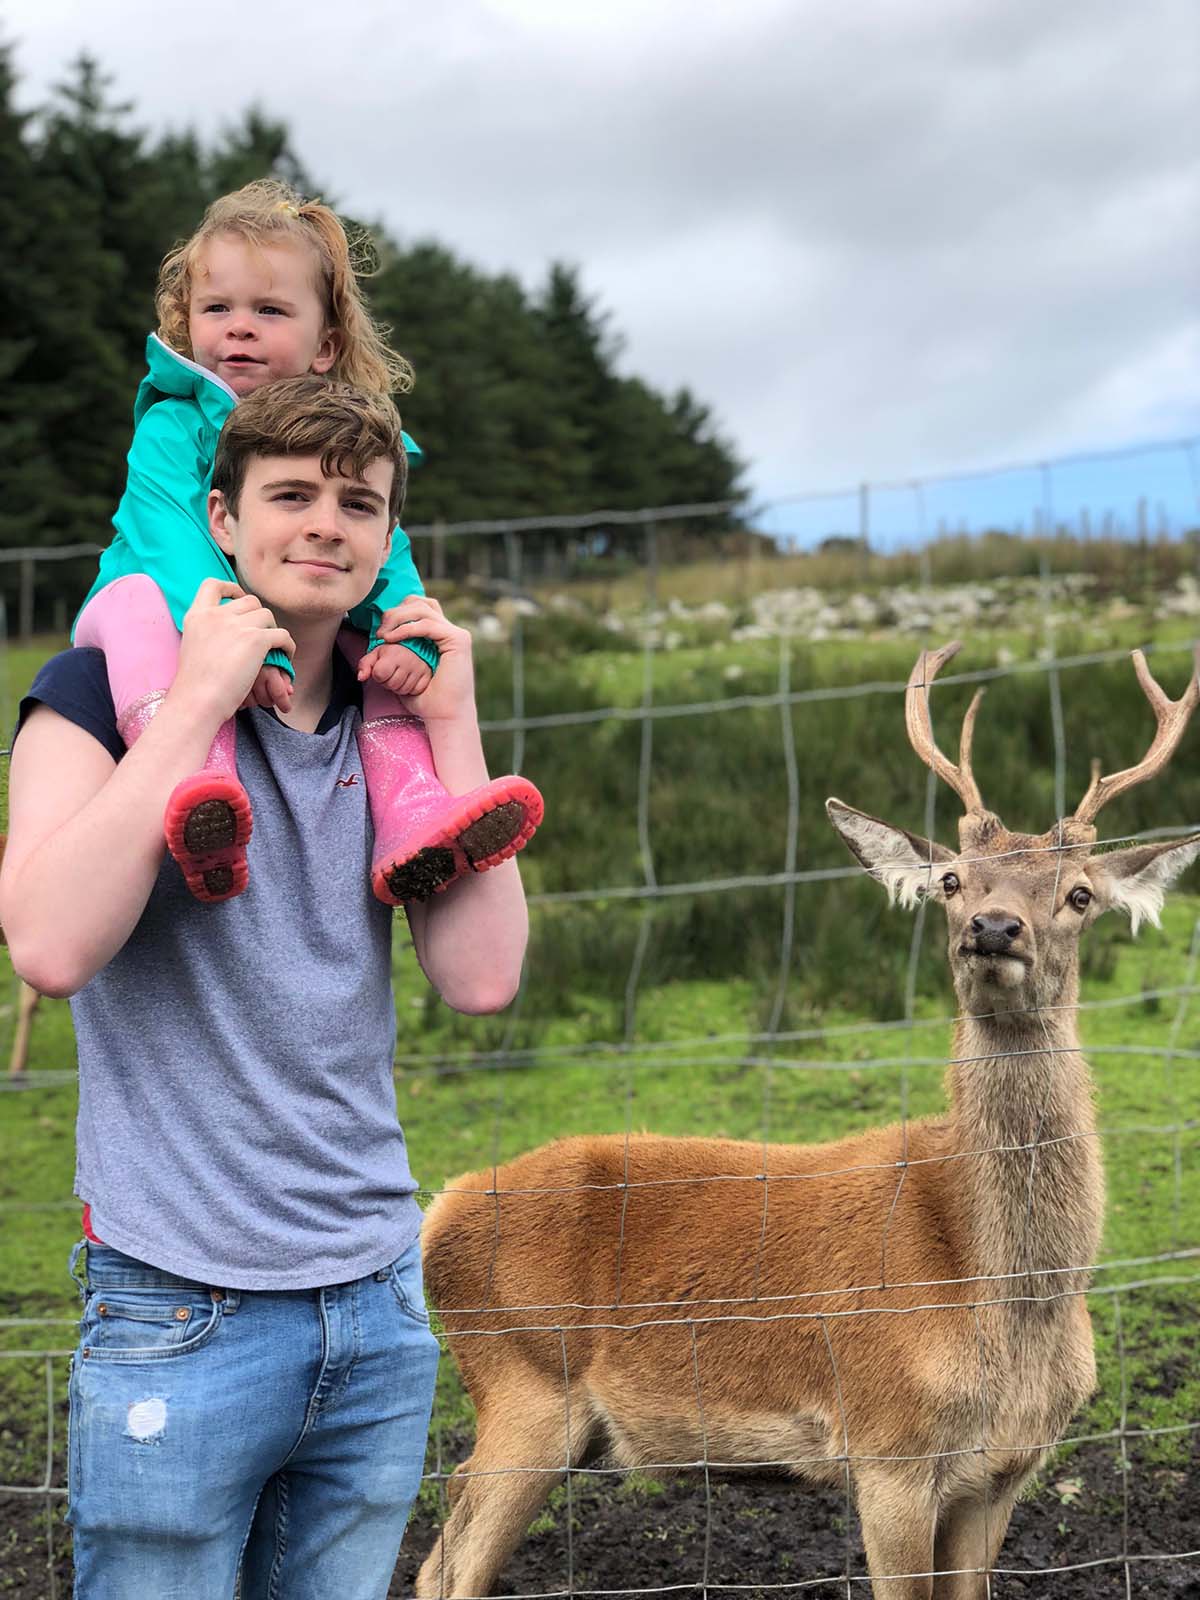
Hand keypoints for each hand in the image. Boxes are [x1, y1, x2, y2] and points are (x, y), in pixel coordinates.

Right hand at [173, 579, 295, 724]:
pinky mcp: (256, 640)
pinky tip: (285, 658)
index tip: (238, 598)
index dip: (230, 588)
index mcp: (196, 616)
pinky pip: (282, 634)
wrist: (198, 702)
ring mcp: (236, 625)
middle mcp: (215, 615)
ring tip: (274, 649)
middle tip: (262, 637)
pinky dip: (288, 646)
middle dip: (259, 617)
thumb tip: (226, 636)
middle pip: (249, 601)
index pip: (212, 584)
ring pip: (267, 615)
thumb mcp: (193, 648)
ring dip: (273, 631)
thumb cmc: (195, 687)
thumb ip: (207, 634)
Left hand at [355, 643, 433, 697]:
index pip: (379, 675)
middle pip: (391, 685)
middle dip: (388, 681)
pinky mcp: (428, 675)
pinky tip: (410, 678)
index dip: (378, 674)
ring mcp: (419, 669)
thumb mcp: (377, 652)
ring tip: (401, 674)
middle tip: (392, 671)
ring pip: (402, 690)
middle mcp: (408, 661)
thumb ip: (365, 664)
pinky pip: (415, 690)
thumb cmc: (395, 649)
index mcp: (393, 654)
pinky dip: (411, 687)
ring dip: (399, 685)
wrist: (417, 642)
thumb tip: (360, 677)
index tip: (383, 668)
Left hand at [375, 596, 474, 722]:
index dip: (396, 613)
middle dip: (395, 612)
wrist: (443, 715)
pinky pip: (427, 624)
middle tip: (380, 632)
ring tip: (383, 636)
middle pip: (419, 602)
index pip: (416, 607)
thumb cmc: (424, 699)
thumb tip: (372, 649)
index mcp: (438, 636)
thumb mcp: (400, 673)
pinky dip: (406, 629)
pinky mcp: (458, 640)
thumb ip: (390, 657)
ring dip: (398, 618)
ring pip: (422, 608)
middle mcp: (448, 631)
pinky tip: (392, 639)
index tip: (379, 632)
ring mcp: (455, 634)